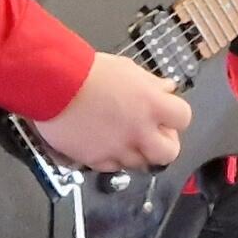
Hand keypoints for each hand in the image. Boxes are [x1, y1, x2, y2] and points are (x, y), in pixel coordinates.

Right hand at [38, 51, 188, 174]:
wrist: (53, 84)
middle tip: (151, 135)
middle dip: (164, 145)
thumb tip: (167, 89)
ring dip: (136, 152)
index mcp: (152, 104)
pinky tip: (103, 143)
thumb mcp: (128, 69)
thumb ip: (151, 84)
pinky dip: (112, 159)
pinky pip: (113, 168)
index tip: (165, 116)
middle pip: (168, 153)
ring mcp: (118, 149)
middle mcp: (139, 131)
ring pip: (140, 164)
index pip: (183, 119)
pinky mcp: (96, 160)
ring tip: (122, 137)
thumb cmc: (88, 71)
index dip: (175, 118)